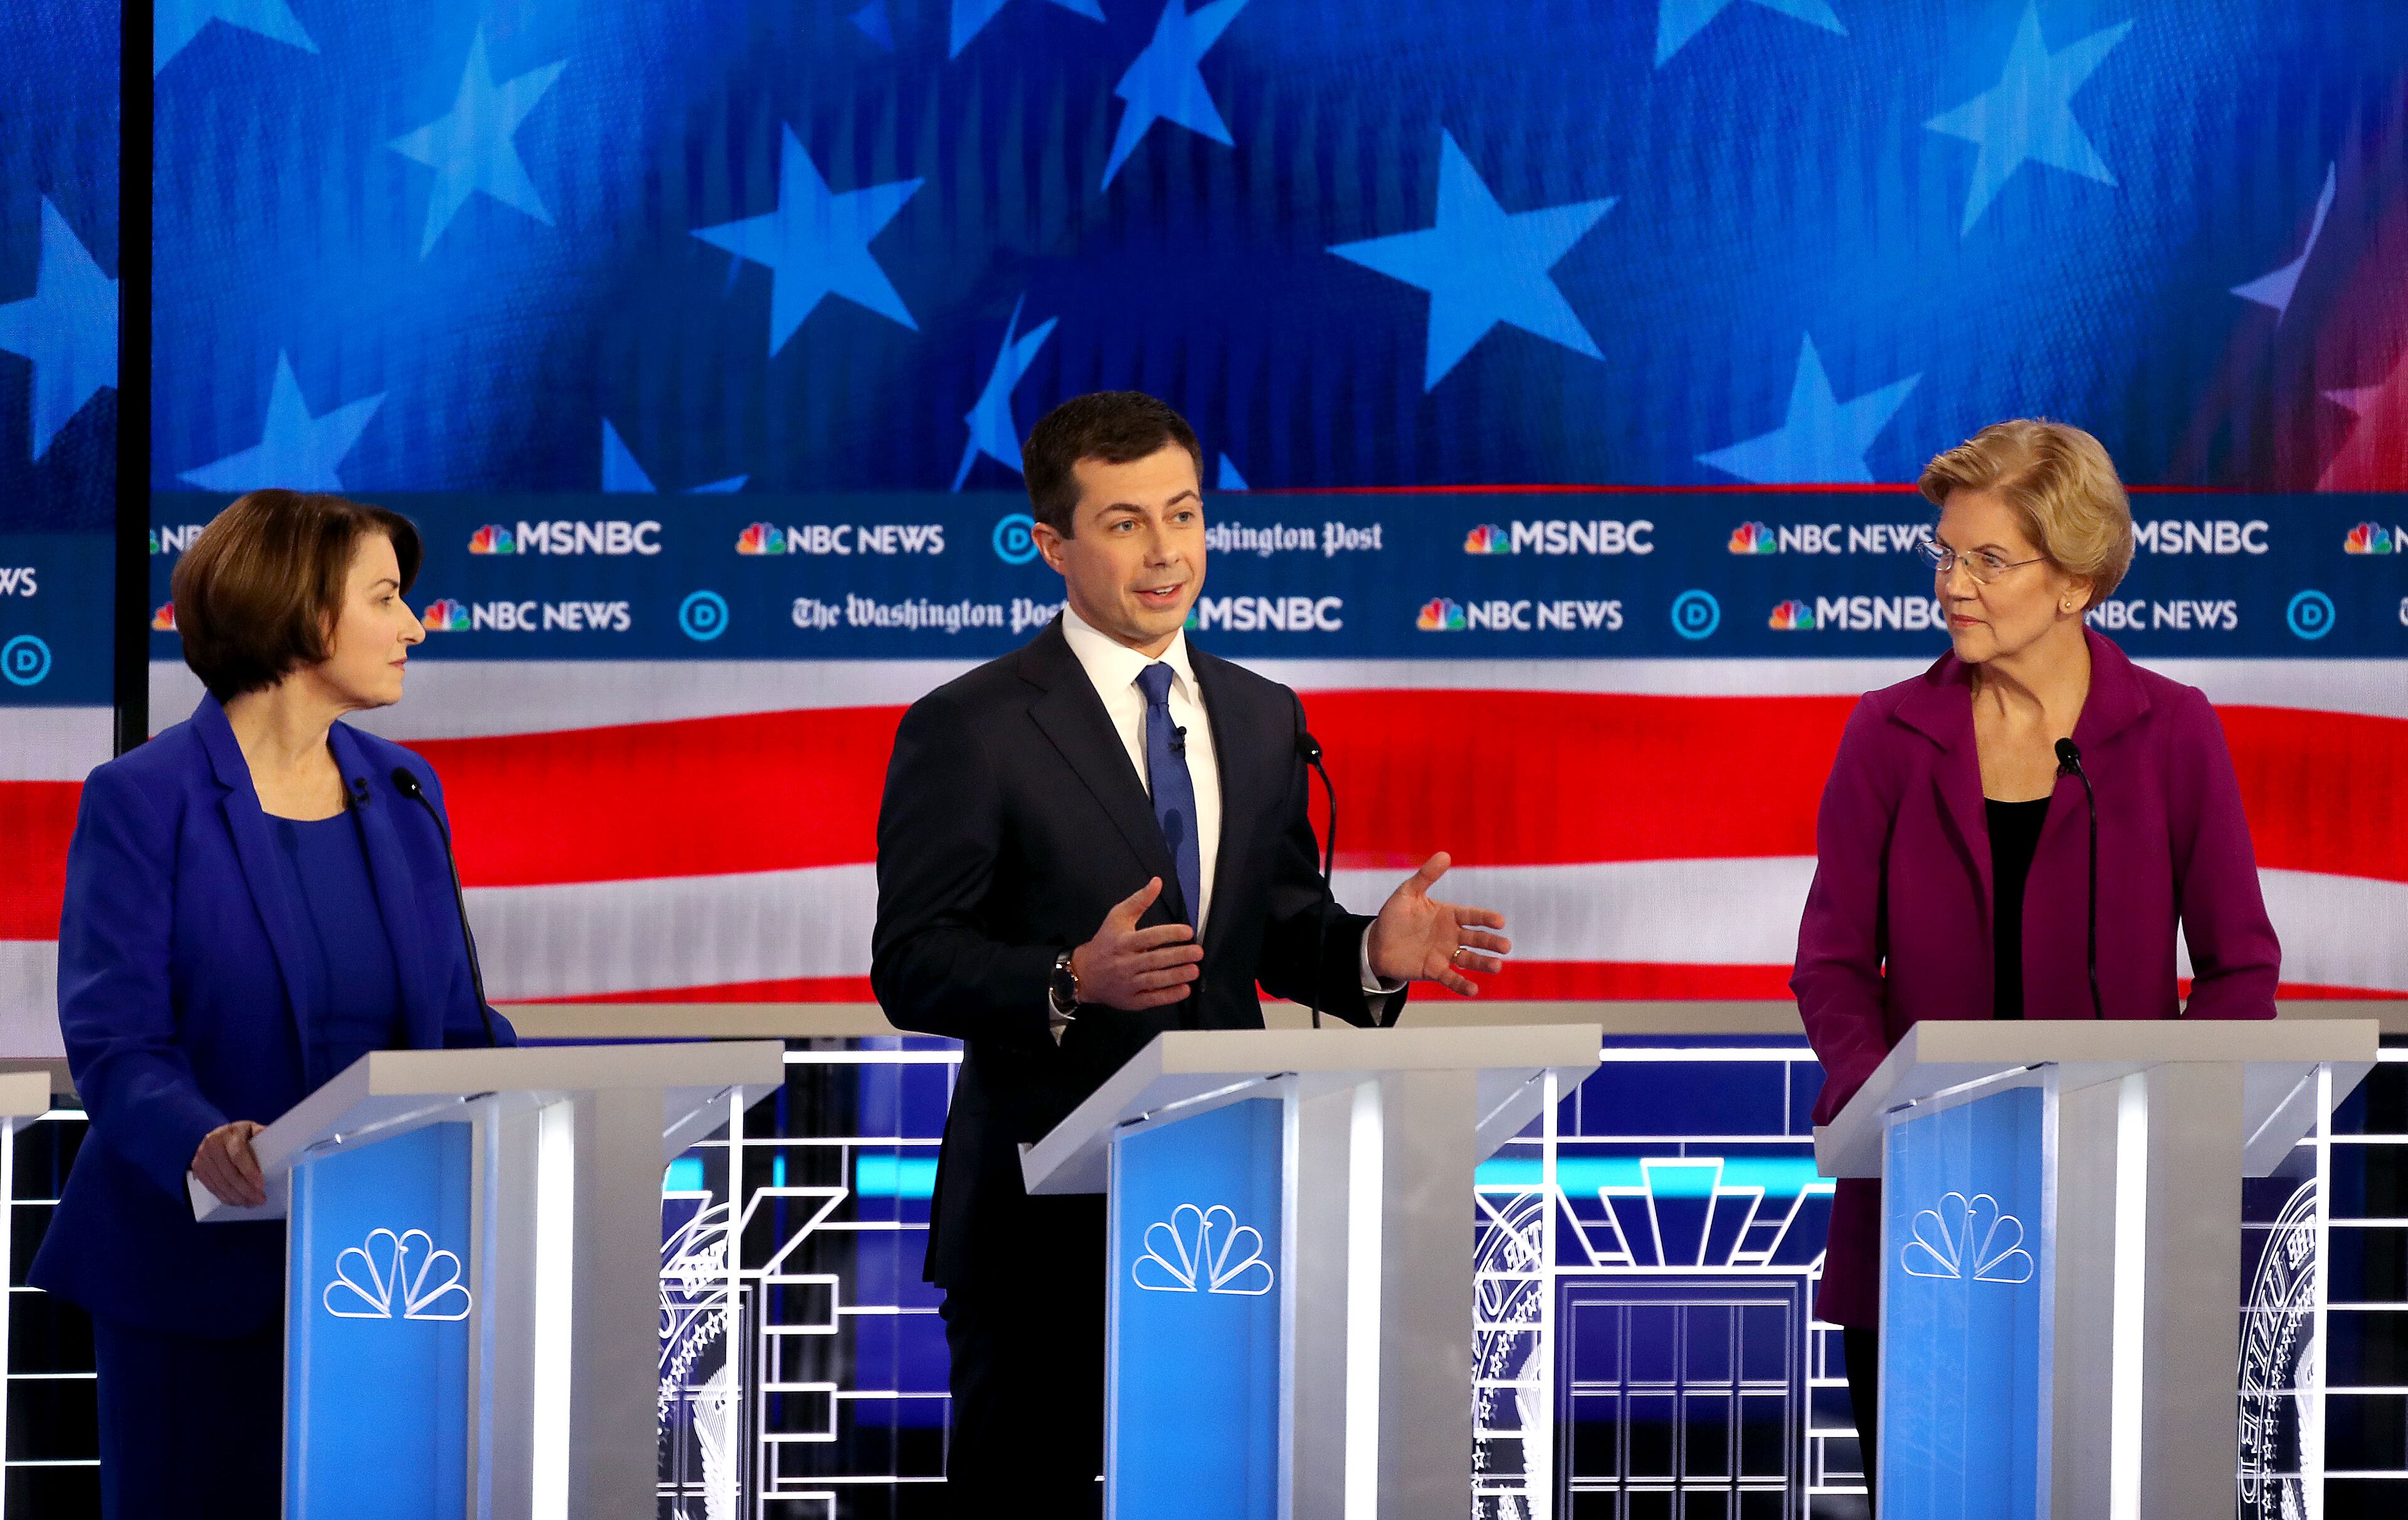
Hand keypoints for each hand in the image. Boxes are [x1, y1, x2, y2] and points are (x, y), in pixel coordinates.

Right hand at [192, 1121, 266, 1207]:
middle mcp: (212, 1145)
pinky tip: (237, 1201)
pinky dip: (226, 1197)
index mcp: (229, 1134)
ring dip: (237, 1197)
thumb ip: (262, 1135)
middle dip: (246, 1190)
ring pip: (221, 1183)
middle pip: (230, 1173)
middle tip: (260, 1199)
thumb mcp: (251, 1129)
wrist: (216, 1136)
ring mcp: (202, 1157)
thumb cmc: (239, 1134)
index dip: (249, 1172)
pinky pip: (212, 1188)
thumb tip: (275, 1138)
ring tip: (252, 1202)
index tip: (261, 1185)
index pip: (238, 1155)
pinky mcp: (198, 1169)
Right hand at [1070, 878, 1204, 1010]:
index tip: (1188, 932)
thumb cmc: (1106, 942)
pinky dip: (1169, 996)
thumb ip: (1139, 900)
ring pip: (1154, 980)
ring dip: (1176, 976)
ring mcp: (1127, 983)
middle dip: (1178, 956)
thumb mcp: (1117, 917)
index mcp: (1122, 941)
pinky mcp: (1131, 1000)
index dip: (1169, 934)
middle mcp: (1124, 963)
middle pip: (1154, 960)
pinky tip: (1185, 989)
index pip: (1148, 937)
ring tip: (1195, 970)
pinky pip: (1152, 999)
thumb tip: (1158, 881)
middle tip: (1198, 952)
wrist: (1084, 974)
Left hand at [1366, 852, 1509, 996]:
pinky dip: (1462, 984)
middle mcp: (1451, 935)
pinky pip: (1451, 978)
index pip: (1471, 916)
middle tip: (1505, 946)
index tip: (1500, 921)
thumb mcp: (1408, 893)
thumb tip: (1445, 855)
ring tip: (1497, 966)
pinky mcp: (1434, 971)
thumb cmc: (1394, 916)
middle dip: (1491, 943)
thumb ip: (1426, 876)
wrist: (1376, 943)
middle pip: (1476, 939)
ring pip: (1469, 959)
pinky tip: (1474, 989)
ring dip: (1483, 963)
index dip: (1485, 918)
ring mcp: (1444, 954)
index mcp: (1449, 915)